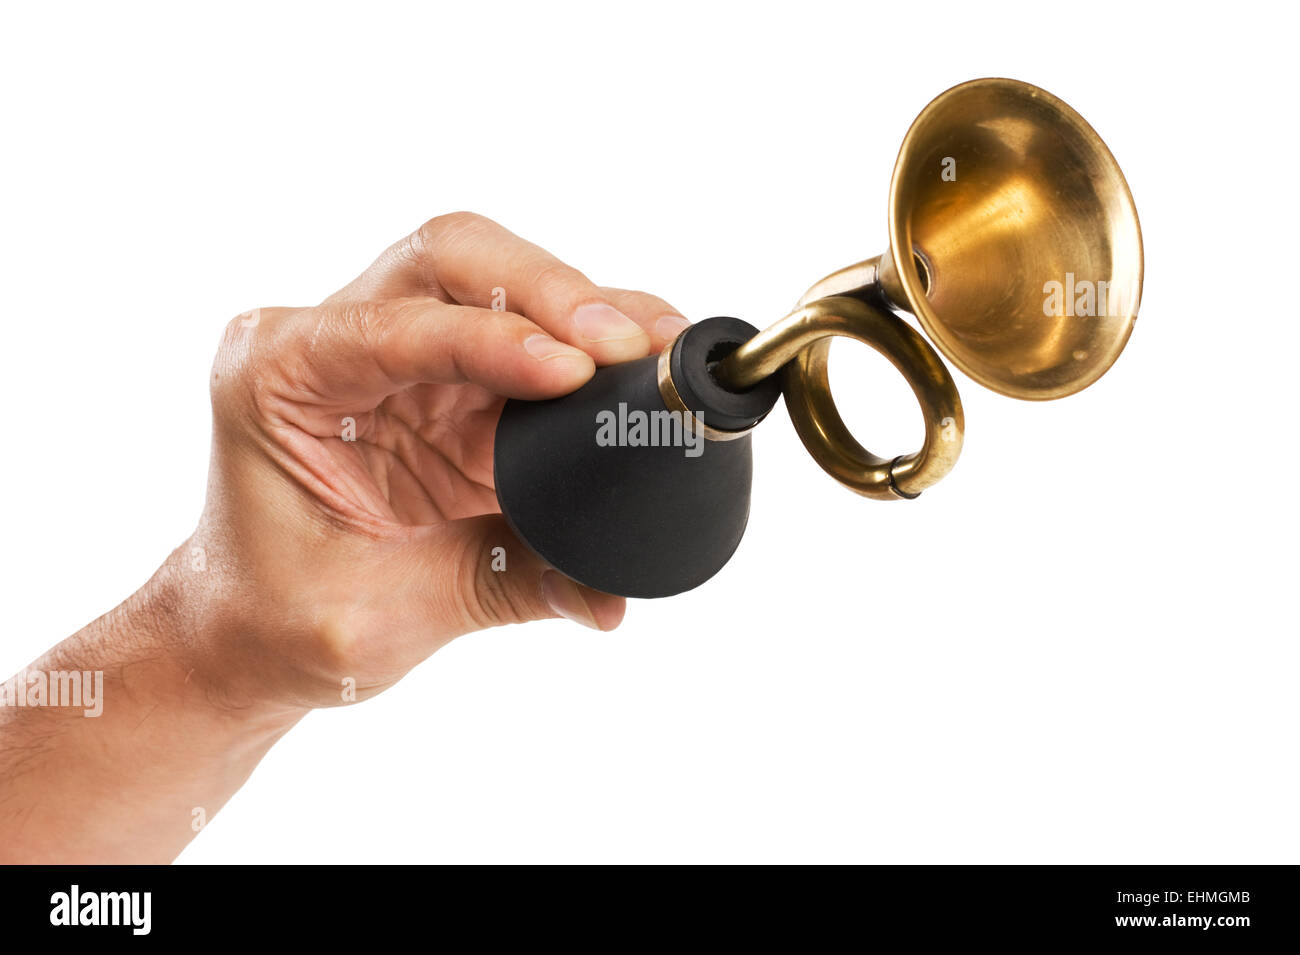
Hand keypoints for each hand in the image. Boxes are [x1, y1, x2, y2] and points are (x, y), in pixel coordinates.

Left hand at [196, 212, 690, 711]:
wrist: (255, 633)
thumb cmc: (282, 615)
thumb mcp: (380, 612)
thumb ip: (501, 588)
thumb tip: (610, 594)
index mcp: (279, 374)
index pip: (401, 326)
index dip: (495, 340)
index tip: (574, 370)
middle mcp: (337, 339)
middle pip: (453, 260)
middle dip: (549, 289)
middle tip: (627, 344)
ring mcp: (402, 352)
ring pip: (503, 280)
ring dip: (585, 309)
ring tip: (659, 347)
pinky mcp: (458, 381)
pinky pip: (536, 337)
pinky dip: (593, 346)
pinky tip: (645, 363)